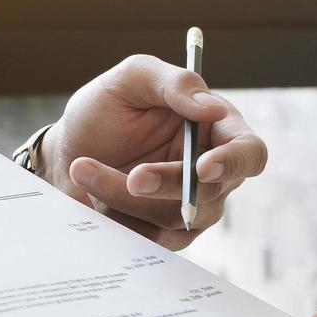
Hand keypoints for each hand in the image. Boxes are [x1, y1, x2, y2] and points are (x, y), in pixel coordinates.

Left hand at [43, 55, 266, 249]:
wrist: (67, 148)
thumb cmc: (105, 108)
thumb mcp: (133, 78)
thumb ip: (175, 83)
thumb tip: (213, 109)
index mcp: (217, 129)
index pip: (249, 152)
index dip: (233, 163)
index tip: (203, 168)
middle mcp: (211, 172)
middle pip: (211, 192)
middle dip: (169, 185)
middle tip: (133, 177)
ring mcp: (188, 207)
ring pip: (174, 218)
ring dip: (126, 197)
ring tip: (84, 169)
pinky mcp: (160, 232)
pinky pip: (148, 238)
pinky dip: (117, 217)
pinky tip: (91, 195)